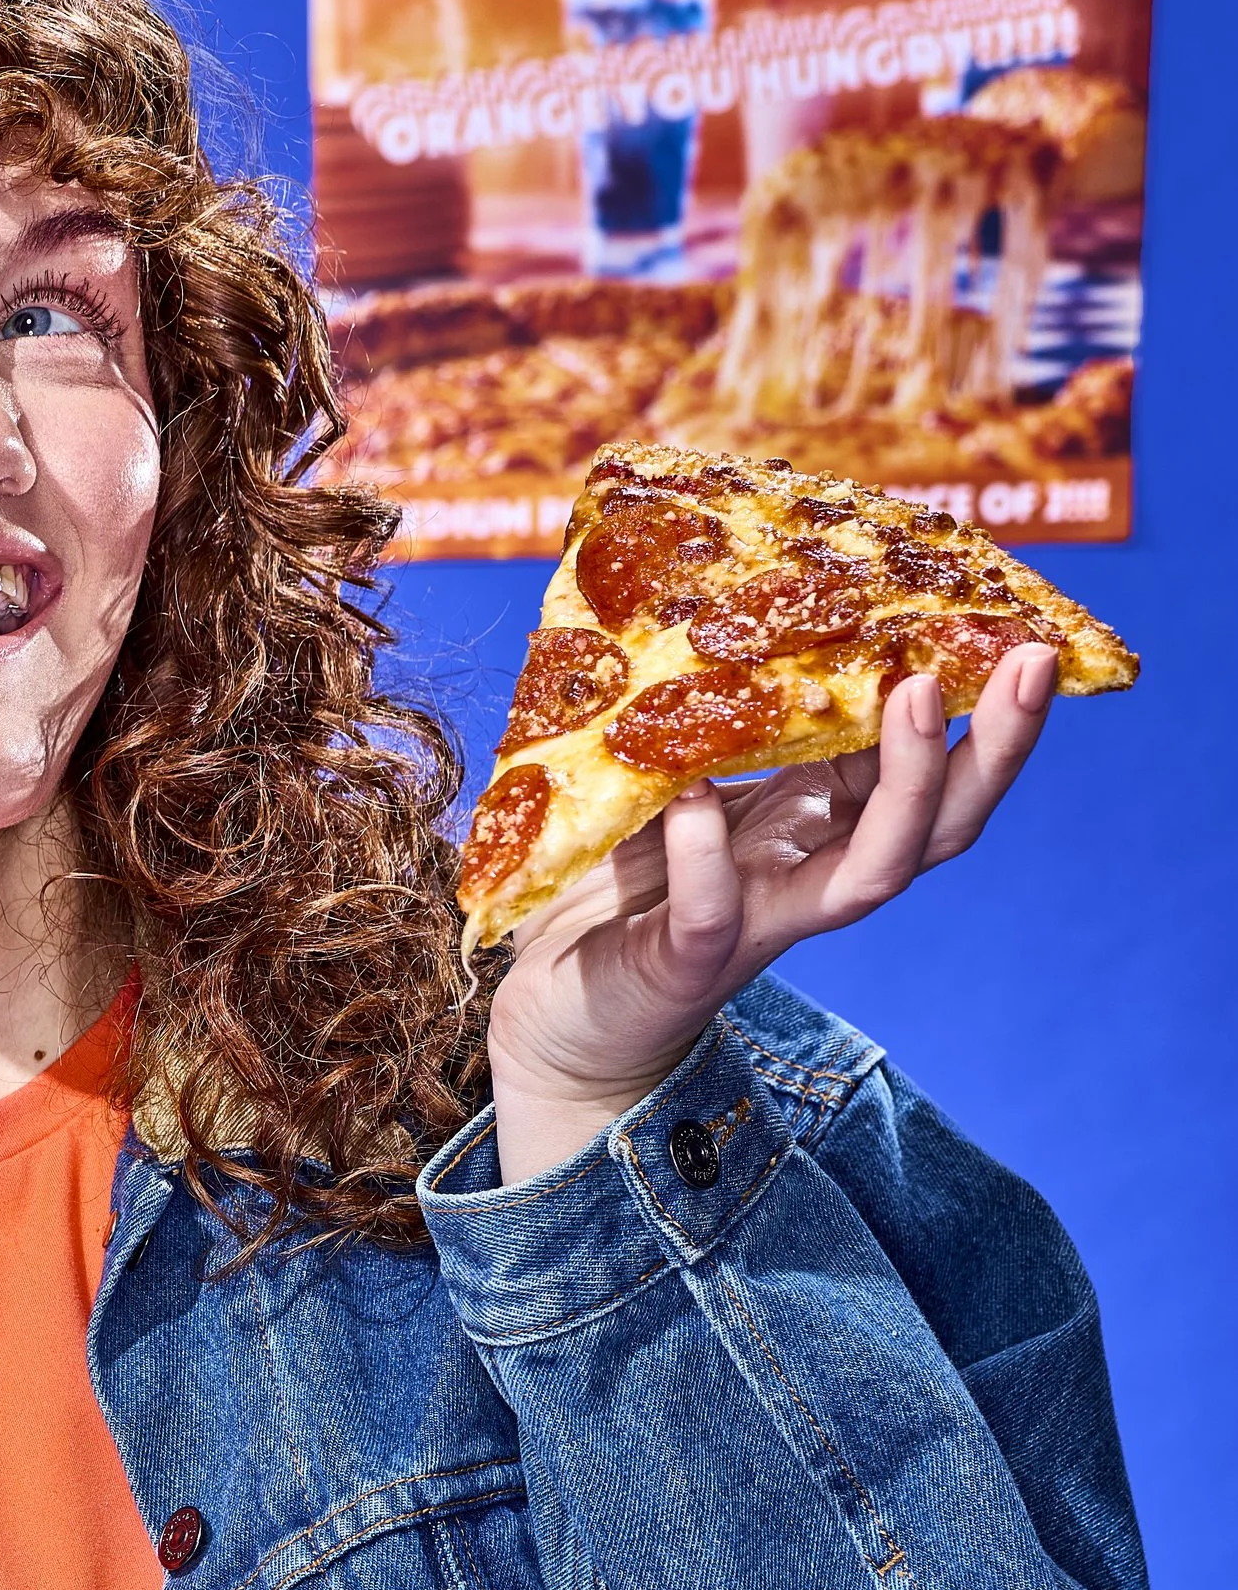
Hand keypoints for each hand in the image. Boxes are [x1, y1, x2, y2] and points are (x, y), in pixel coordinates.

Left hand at [483, 648, 1058, 1184]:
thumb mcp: (688, 772)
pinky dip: (708, 856)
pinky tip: (695, 800)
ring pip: (872, 872)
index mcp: (822, 820)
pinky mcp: (687, 962)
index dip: (983, 707)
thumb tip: (747, 584)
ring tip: (914, 699)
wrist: (559, 1005)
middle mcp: (813, 871)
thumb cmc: (624, 879)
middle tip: (1031, 661)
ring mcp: (761, 920)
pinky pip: (714, 911)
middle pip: (941, 822)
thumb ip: (726, 711)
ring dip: (909, 788)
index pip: (929, 766)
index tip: (1025, 625)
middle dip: (996, 747)